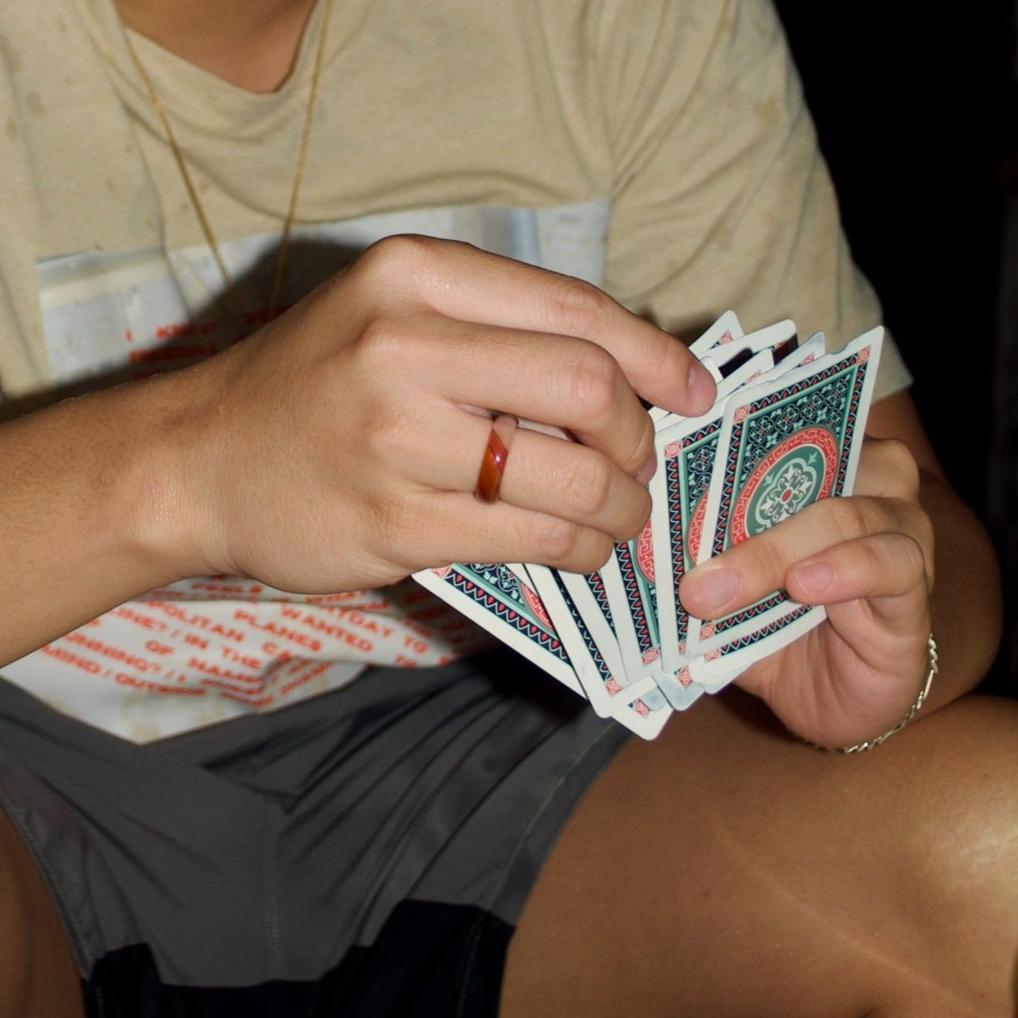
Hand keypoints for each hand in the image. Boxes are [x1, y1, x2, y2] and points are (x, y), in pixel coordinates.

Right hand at [166, 236, 716, 593]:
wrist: (202, 458)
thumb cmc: (314, 384)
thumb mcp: (394, 315)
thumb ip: (499, 330)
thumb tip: (630, 378)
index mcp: (416, 275)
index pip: (578, 311)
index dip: (656, 357)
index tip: (692, 392)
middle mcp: (405, 346)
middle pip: (588, 391)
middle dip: (637, 440)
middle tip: (635, 465)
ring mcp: (397, 441)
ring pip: (571, 479)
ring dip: (620, 507)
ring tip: (617, 516)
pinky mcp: (395, 524)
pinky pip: (530, 539)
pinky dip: (580, 549)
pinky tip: (580, 550)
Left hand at [679, 438, 933, 747]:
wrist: (830, 698)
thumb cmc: (772, 626)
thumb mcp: (723, 587)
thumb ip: (694, 553)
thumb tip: (632, 535)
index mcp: (810, 465)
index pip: (771, 429)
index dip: (722, 440)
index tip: (667, 460)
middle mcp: (862, 481)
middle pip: (804, 466)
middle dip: (733, 509)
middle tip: (679, 561)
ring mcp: (897, 527)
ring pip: (842, 514)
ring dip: (770, 552)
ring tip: (715, 590)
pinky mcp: (915, 583)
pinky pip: (890, 562)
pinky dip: (844, 570)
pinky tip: (806, 587)